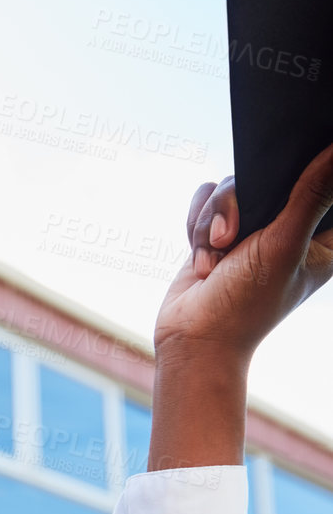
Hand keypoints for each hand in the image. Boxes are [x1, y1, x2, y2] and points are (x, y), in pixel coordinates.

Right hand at [154, 140, 332, 366]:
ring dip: (212, 222)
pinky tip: (203, 258)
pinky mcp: (219, 230)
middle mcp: (288, 229)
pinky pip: (206, 201)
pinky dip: (197, 226)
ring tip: (214, 260)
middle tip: (231, 238)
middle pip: (268, 176)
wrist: (192, 339)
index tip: (281, 199)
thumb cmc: (244, 306)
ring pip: (230, 187)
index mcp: (321, 237)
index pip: (323, 184)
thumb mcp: (283, 245)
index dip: (306, 174)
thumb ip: (312, 194)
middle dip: (238, 203)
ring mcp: (251, 229)